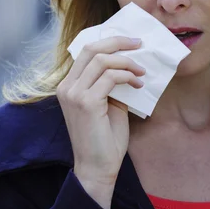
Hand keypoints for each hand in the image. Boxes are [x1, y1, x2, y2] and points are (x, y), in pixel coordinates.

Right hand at [56, 36, 145, 208]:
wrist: (98, 167)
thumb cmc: (105, 138)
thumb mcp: (109, 103)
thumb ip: (112, 83)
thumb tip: (131, 62)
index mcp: (69, 85)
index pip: (86, 50)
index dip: (110, 41)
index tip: (131, 41)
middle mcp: (66, 86)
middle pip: (92, 48)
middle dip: (119, 42)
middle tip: (140, 44)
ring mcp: (74, 94)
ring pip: (103, 60)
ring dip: (128, 62)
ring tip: (142, 72)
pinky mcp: (86, 102)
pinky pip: (111, 77)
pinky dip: (128, 76)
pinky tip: (139, 84)